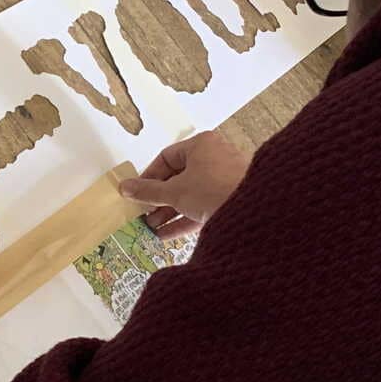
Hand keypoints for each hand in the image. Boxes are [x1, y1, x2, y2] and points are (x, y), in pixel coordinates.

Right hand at [119, 130, 248, 240]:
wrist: (256, 211)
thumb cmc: (214, 190)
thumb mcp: (175, 191)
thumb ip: (148, 191)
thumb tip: (123, 187)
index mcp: (201, 146)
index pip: (166, 158)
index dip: (148, 176)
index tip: (136, 193)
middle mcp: (214, 159)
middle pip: (178, 178)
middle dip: (158, 199)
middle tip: (143, 214)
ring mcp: (225, 181)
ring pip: (190, 195)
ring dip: (169, 212)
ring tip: (151, 229)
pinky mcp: (232, 201)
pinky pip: (203, 208)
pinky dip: (185, 219)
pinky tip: (166, 235)